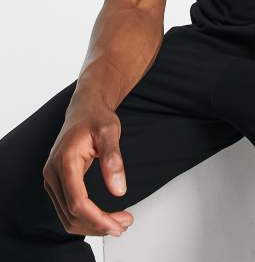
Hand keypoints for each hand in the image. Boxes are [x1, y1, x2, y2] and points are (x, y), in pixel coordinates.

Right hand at [42, 98, 133, 236]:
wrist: (85, 108)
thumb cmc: (96, 117)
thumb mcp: (110, 132)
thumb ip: (113, 159)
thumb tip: (118, 190)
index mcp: (65, 160)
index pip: (77, 202)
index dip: (97, 218)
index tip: (118, 223)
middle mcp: (53, 173)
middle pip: (71, 214)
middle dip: (98, 225)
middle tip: (124, 224)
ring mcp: (52, 179)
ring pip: (67, 217)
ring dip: (92, 225)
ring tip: (119, 223)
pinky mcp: (57, 182)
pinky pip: (67, 209)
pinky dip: (86, 218)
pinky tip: (105, 217)